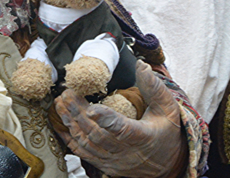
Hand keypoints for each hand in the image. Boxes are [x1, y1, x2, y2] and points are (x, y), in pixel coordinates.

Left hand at [54, 60, 186, 177]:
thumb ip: (154, 87)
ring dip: (71, 123)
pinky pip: (84, 154)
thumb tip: (141, 65)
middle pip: (98, 134)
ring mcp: (115, 161)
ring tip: (60, 103)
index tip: (91, 108)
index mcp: (143, 137)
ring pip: (87, 144)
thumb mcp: (167, 108)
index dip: (106, 119)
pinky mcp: (106, 165)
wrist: (169, 164)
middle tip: (67, 93)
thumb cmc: (167, 132)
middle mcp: (127, 153)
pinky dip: (70, 139)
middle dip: (79, 113)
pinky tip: (61, 124)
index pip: (123, 129)